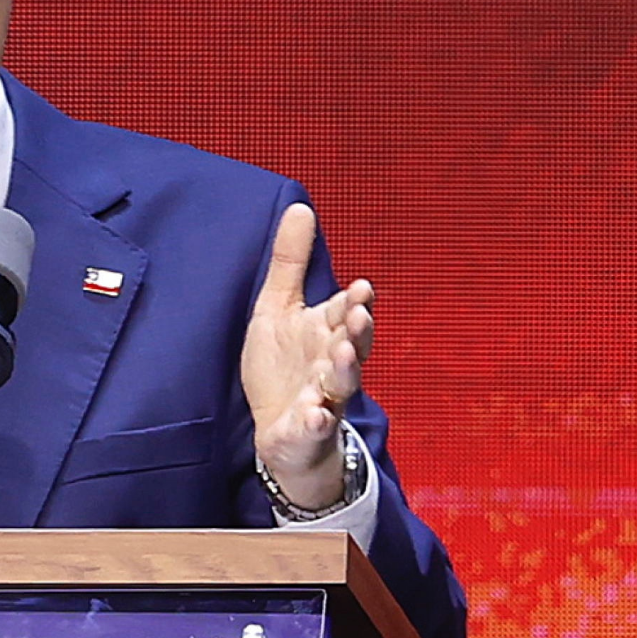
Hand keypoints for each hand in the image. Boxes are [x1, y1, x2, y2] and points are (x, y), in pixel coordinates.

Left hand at [240, 203, 374, 509]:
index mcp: (326, 332)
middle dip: (358, 331)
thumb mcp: (276, 309)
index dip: (353, 302)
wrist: (280, 431)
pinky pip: (316, 426)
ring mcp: (324, 397)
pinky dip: (318, 420)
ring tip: (344, 354)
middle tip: (358, 314)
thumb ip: (290, 262)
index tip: (360, 287)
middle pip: (354, 345)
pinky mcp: (308, 429)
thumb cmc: (283, 366)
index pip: (345, 312)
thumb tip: (300, 207)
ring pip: (342, 383)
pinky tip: (315, 413)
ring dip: (346, 369)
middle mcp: (332, 363)